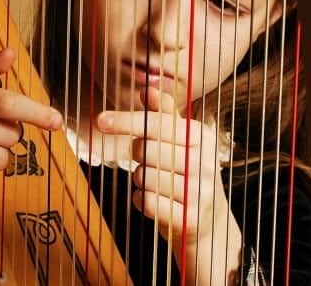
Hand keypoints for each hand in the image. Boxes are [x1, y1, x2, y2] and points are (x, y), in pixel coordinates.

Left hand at [97, 88, 242, 284]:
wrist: (210, 222)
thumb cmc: (186, 173)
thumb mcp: (181, 141)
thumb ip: (164, 114)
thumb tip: (147, 87)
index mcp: (201, 136)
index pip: (158, 123)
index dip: (127, 120)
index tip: (101, 119)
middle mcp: (204, 161)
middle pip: (146, 149)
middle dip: (137, 155)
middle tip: (148, 160)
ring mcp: (199, 191)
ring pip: (143, 176)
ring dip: (140, 180)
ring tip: (156, 183)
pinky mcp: (189, 217)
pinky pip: (146, 202)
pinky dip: (141, 200)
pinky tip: (155, 200)